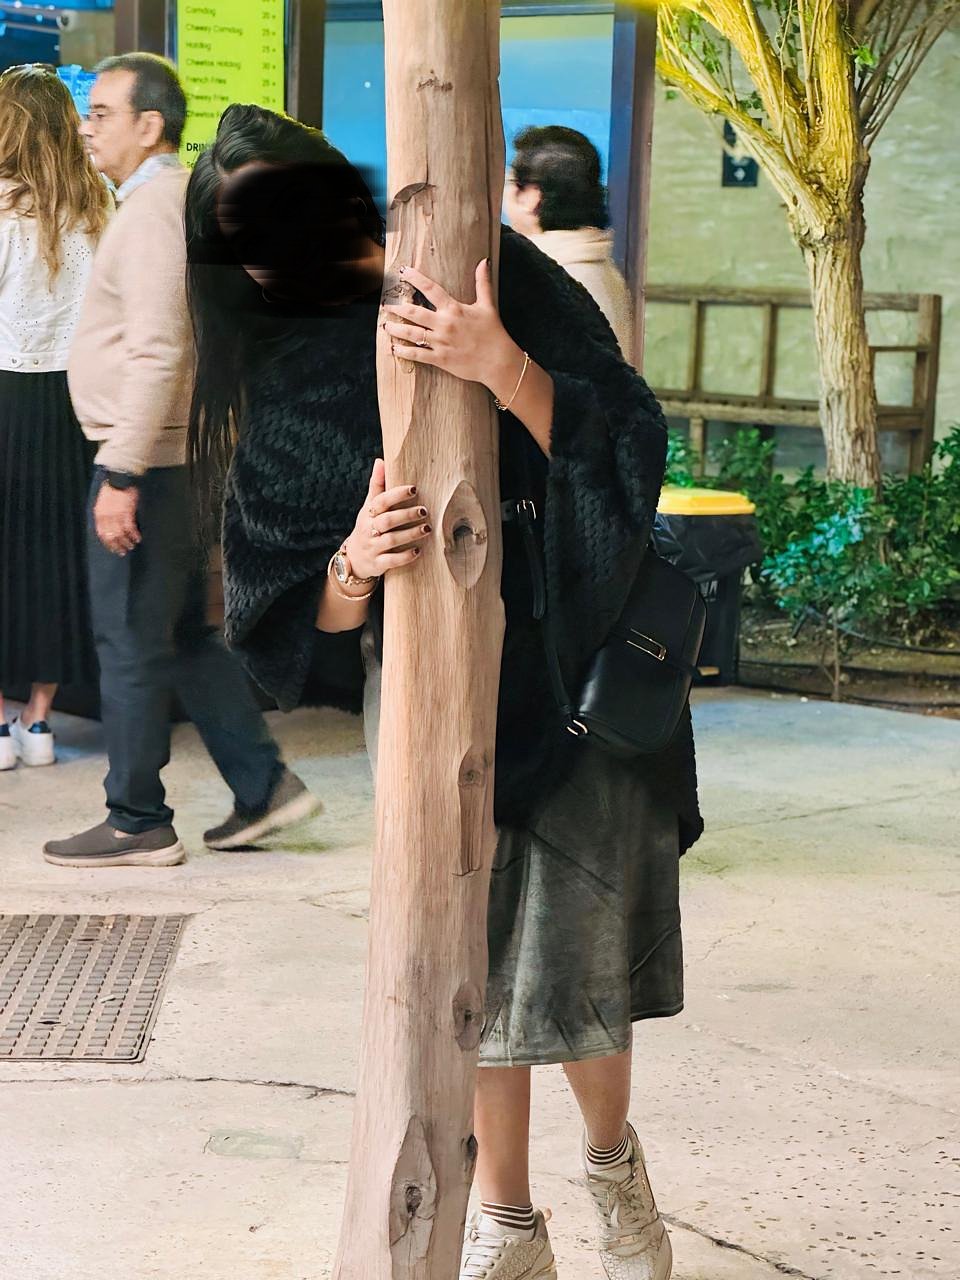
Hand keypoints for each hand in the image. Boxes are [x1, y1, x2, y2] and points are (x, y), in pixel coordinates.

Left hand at [94, 481, 140, 555]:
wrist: (119, 477)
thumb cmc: (112, 489)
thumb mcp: (103, 503)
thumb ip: (104, 514)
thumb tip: (109, 526)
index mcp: (99, 514)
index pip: (102, 534)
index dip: (108, 543)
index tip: (114, 549)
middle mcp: (106, 516)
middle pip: (111, 536)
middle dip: (117, 546)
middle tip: (123, 551)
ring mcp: (116, 514)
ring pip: (120, 534)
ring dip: (126, 542)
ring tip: (132, 545)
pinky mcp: (126, 512)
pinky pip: (130, 528)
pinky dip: (134, 535)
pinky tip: (138, 538)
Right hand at [344, 459, 431, 580]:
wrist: (355, 559)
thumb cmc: (368, 527)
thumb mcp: (369, 507)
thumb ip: (377, 486)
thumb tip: (380, 460)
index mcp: (368, 514)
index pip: (380, 501)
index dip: (396, 494)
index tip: (414, 489)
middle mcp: (368, 530)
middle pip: (386, 521)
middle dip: (406, 515)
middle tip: (424, 510)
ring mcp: (372, 548)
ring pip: (390, 540)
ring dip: (410, 534)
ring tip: (426, 528)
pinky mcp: (377, 564)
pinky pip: (391, 561)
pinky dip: (405, 556)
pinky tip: (418, 551)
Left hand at [382, 260, 523, 392]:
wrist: (499, 361)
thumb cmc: (494, 333)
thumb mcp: (488, 305)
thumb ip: (482, 283)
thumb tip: (484, 261)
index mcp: (454, 308)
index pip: (430, 289)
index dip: (415, 278)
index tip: (403, 272)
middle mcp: (444, 324)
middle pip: (414, 312)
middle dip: (398, 308)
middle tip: (386, 306)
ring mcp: (441, 342)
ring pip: (412, 333)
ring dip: (396, 329)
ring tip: (385, 326)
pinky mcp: (440, 359)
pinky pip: (417, 354)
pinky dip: (404, 352)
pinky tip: (394, 349)